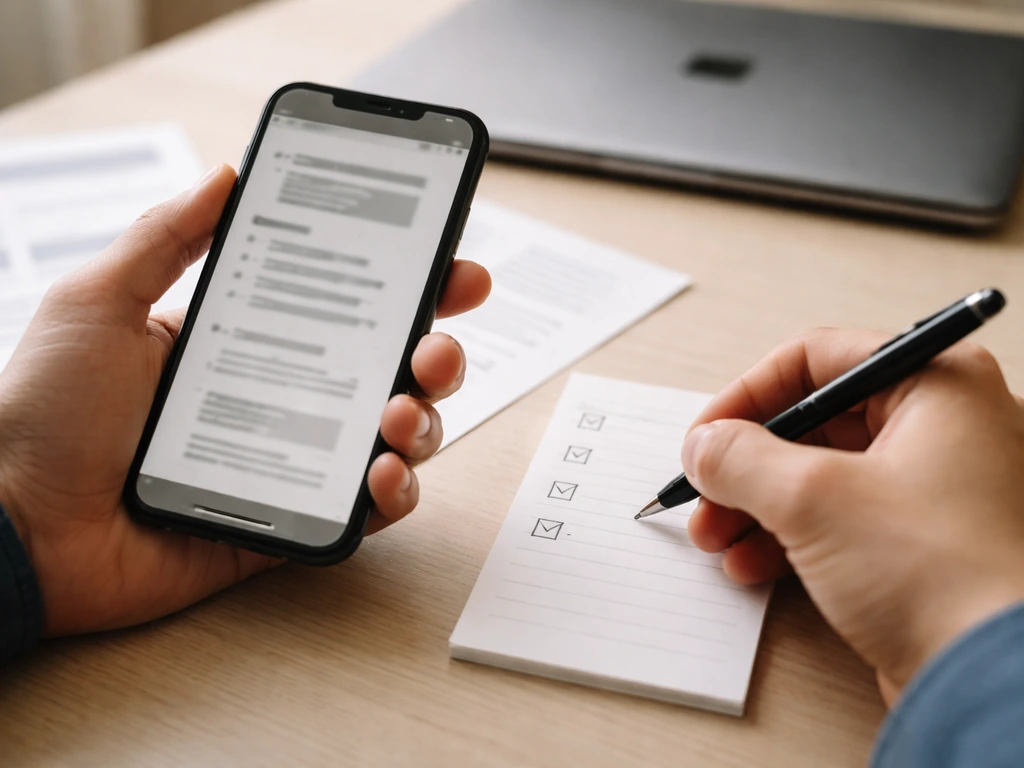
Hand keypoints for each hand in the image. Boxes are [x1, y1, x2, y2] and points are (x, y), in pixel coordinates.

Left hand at [0, 165, 489, 636]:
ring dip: (423, 420)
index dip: (411, 287)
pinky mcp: (292, 522)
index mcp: (250, 340)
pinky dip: (393, 494)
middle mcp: (284, 396)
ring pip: (392, 438)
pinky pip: (364, 510)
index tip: (453, 267)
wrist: (13, 527)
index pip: (348, 306)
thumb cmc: (42, 413)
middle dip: (437, 352)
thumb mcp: (97, 303)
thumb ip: (165, 237)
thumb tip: (225, 174)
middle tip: (434, 346)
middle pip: (390, 371)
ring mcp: (294, 461)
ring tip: (402, 412)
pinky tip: (382, 475)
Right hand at [679, 328, 1023, 700]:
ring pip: (821, 476)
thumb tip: (704, 446)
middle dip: (745, 466)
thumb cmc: (944, 576)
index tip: (705, 434)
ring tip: (717, 540)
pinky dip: (790, 537)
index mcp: (938, 385)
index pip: (816, 359)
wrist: (998, 680)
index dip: (747, 395)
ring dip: (757, 505)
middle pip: (813, 423)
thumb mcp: (813, 499)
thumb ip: (741, 459)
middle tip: (704, 495)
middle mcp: (945, 426)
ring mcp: (939, 487)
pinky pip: (842, 520)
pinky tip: (752, 566)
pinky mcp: (926, 542)